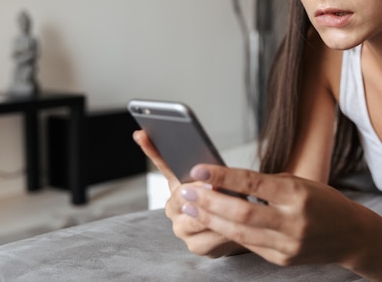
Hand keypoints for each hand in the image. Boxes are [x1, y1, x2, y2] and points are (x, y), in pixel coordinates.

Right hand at [133, 130, 242, 257]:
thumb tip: (196, 152)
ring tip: (231, 203)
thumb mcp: (216, 176)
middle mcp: (173, 207)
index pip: (162, 162)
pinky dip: (224, 231)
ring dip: (215, 213)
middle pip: (180, 196)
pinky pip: (211, 238)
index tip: (143, 134)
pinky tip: (234, 225)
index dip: (151, 148)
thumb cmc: (225, 196)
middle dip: (198, 190)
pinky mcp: (196, 246)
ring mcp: (182, 228)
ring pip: (197, 220)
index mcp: (175, 184)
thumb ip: (207, 166)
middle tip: (211, 184)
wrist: (238, 228)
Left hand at [179, 164, 368, 266]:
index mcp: (298, 194)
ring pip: (240, 232)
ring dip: (211, 219)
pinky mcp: (283, 259)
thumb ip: (267, 183)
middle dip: (209, 202)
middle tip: (185, 192)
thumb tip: (227, 180)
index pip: (254, 183)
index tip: (199, 169)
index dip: (223, 176)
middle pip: (242, 212)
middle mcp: (293, 221)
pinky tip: (212, 222)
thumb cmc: (324, 202)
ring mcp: (288, 244)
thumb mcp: (301, 182)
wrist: (352, 235)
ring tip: (190, 208)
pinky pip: (249, 244)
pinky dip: (228, 232)